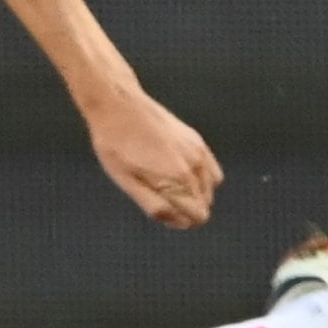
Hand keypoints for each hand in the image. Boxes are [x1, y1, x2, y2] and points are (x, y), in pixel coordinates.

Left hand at [86, 89, 219, 228]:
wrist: (118, 105)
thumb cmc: (116, 146)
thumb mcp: (127, 181)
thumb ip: (154, 205)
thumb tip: (180, 222)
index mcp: (177, 178)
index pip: (198, 217)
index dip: (180, 221)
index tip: (160, 211)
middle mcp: (194, 165)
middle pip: (205, 204)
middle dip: (185, 209)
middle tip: (155, 195)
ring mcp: (198, 151)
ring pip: (210, 188)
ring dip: (194, 194)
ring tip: (165, 184)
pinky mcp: (197, 140)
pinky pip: (211, 170)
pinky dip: (201, 178)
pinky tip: (178, 173)